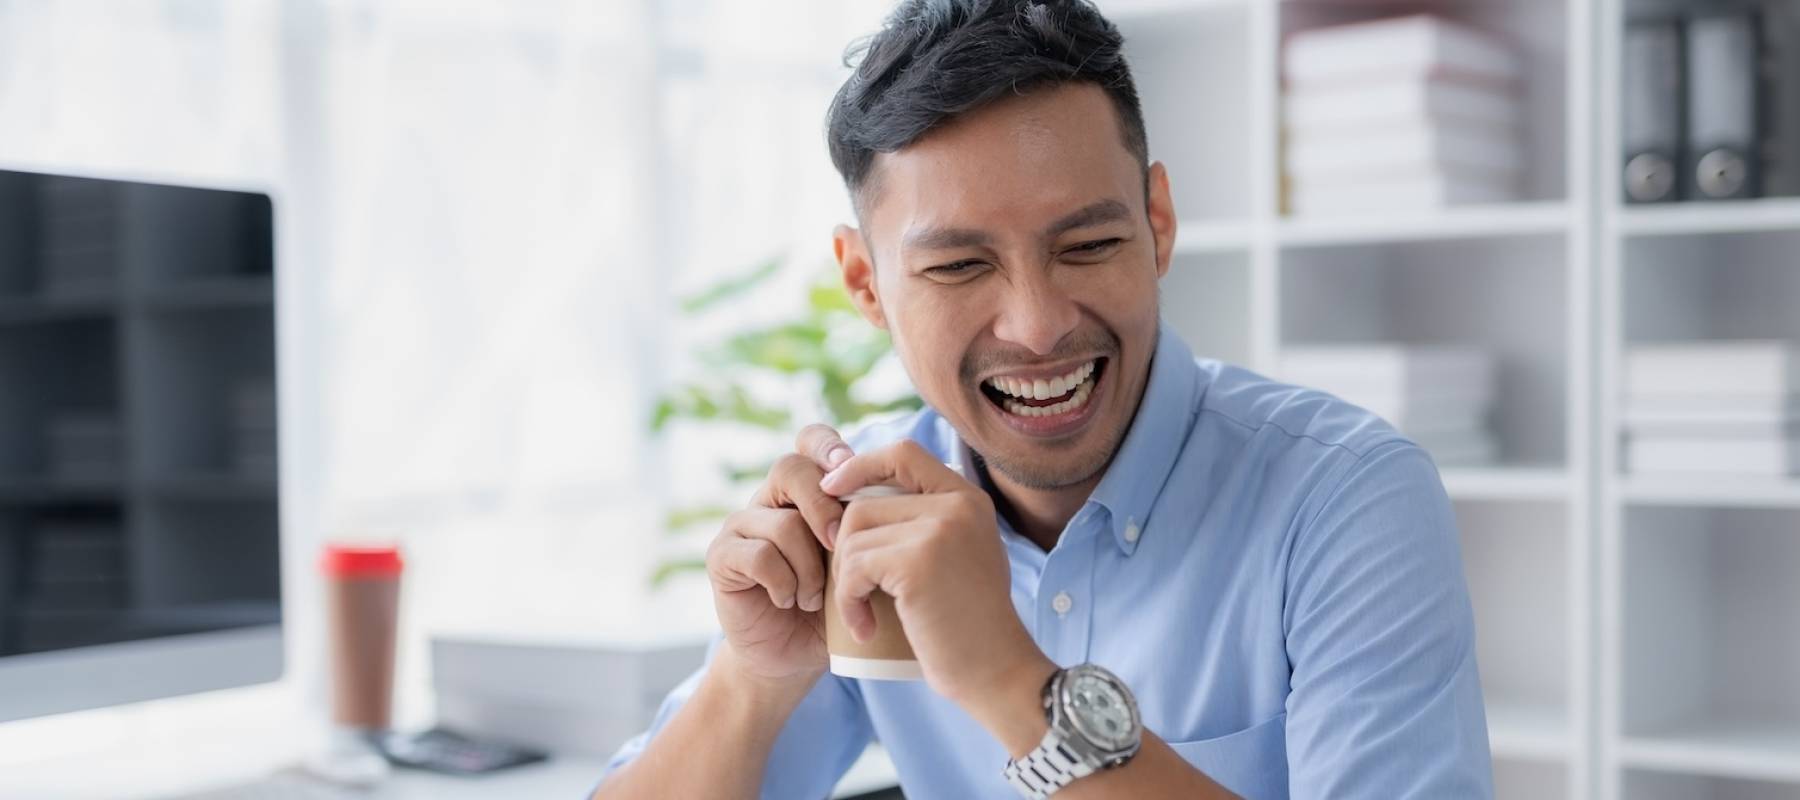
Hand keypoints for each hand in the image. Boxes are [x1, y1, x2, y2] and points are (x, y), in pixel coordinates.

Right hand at [705, 425, 856, 685]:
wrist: (795, 656)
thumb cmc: (837, 606)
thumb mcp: (861, 562)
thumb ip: (870, 527)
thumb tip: (903, 495)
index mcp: (806, 490)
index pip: (810, 441)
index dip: (828, 446)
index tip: (850, 466)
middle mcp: (771, 499)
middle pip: (790, 468)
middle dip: (823, 506)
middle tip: (840, 544)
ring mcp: (743, 525)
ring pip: (781, 522)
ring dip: (808, 566)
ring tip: (816, 597)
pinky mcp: (723, 555)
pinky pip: (760, 555)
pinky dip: (785, 583)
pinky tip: (790, 601)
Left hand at [820, 440, 1052, 711]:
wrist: (996, 672)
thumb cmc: (969, 627)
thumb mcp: (958, 558)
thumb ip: (926, 523)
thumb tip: (855, 499)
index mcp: (968, 499)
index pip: (903, 453)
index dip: (860, 466)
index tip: (832, 491)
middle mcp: (958, 504)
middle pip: (864, 503)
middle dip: (844, 548)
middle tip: (852, 589)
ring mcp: (940, 529)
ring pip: (853, 534)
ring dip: (845, 579)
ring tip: (861, 613)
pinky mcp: (918, 561)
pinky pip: (853, 567)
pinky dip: (847, 599)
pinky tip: (863, 626)